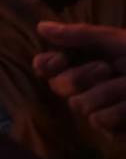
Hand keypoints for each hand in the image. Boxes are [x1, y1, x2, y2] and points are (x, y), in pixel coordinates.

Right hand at [35, 21, 125, 135]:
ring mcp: (102, 110)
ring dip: (113, 94)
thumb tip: (41, 26)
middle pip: (62, 88)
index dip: (48, 64)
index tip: (60, 59)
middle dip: (85, 76)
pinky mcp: (116, 131)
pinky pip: (104, 123)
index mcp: (84, 64)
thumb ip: (81, 35)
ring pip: (84, 107)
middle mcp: (87, 88)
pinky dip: (123, 112)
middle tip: (110, 69)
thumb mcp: (119, 41)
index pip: (48, 66)